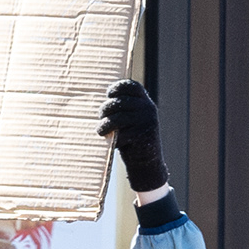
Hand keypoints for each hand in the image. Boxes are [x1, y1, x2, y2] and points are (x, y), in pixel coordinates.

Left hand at [99, 77, 168, 196]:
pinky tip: (113, 142)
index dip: (116, 88)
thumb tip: (101, 103)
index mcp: (145, 101)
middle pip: (119, 102)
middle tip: (101, 118)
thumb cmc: (132, 138)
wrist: (146, 162)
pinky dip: (114, 139)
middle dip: (105, 110)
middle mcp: (148, 108)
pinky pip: (121, 134)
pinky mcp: (143, 135)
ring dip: (105, 125)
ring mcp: (147, 121)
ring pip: (117, 118)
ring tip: (100, 130)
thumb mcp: (129, 119)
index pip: (130, 86)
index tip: (109, 95)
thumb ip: (121, 108)